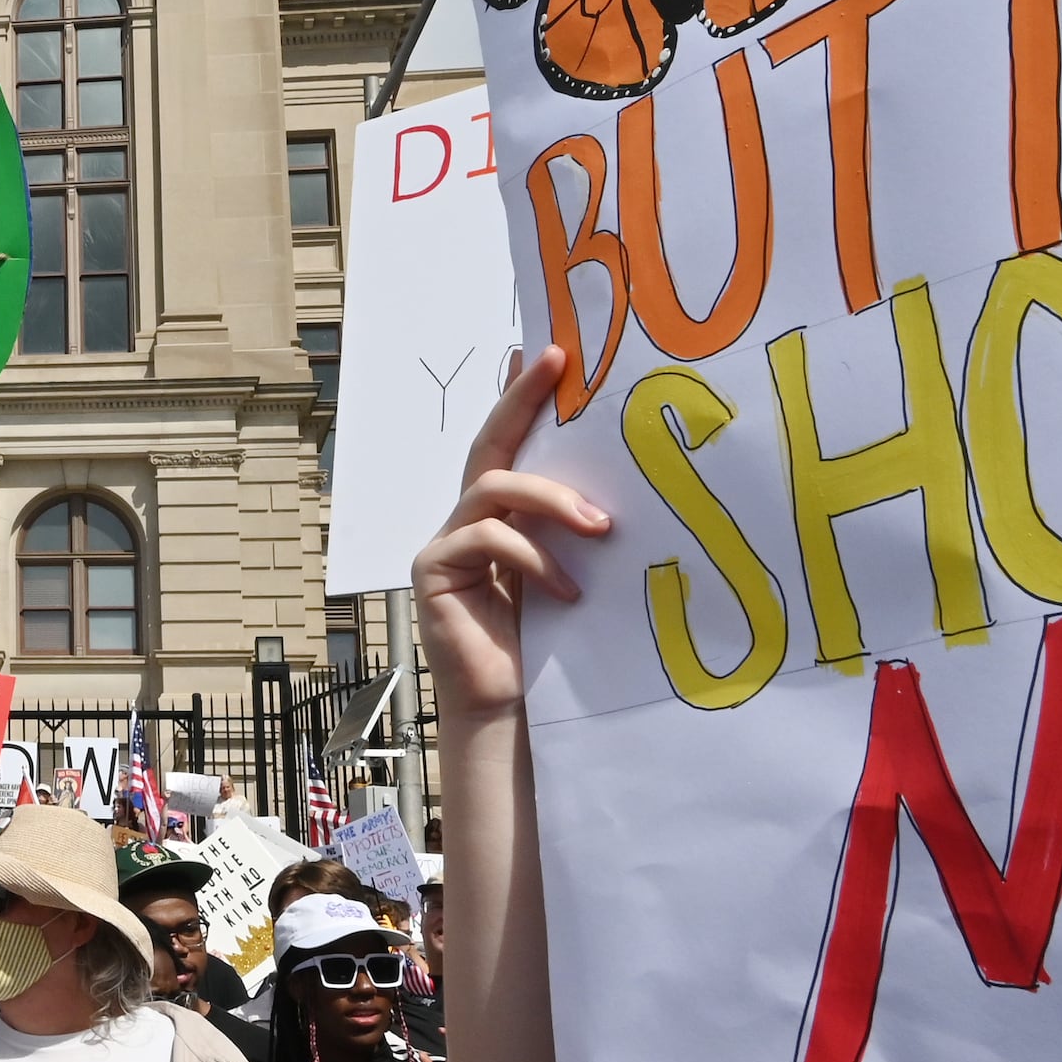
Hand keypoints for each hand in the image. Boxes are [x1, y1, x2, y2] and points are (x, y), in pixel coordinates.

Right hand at [411, 344, 608, 724]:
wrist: (507, 709)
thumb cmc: (543, 645)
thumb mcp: (569, 573)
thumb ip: (574, 532)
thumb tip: (627, 491)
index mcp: (500, 515)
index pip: (510, 441)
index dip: (524, 395)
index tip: (553, 352)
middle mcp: (468, 518)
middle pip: (490, 444)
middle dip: (522, 400)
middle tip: (556, 365)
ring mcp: (446, 542)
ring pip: (494, 487)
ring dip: (553, 500)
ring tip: (599, 528)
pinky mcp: (434, 570)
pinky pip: (487, 538)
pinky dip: (534, 558)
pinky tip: (567, 589)